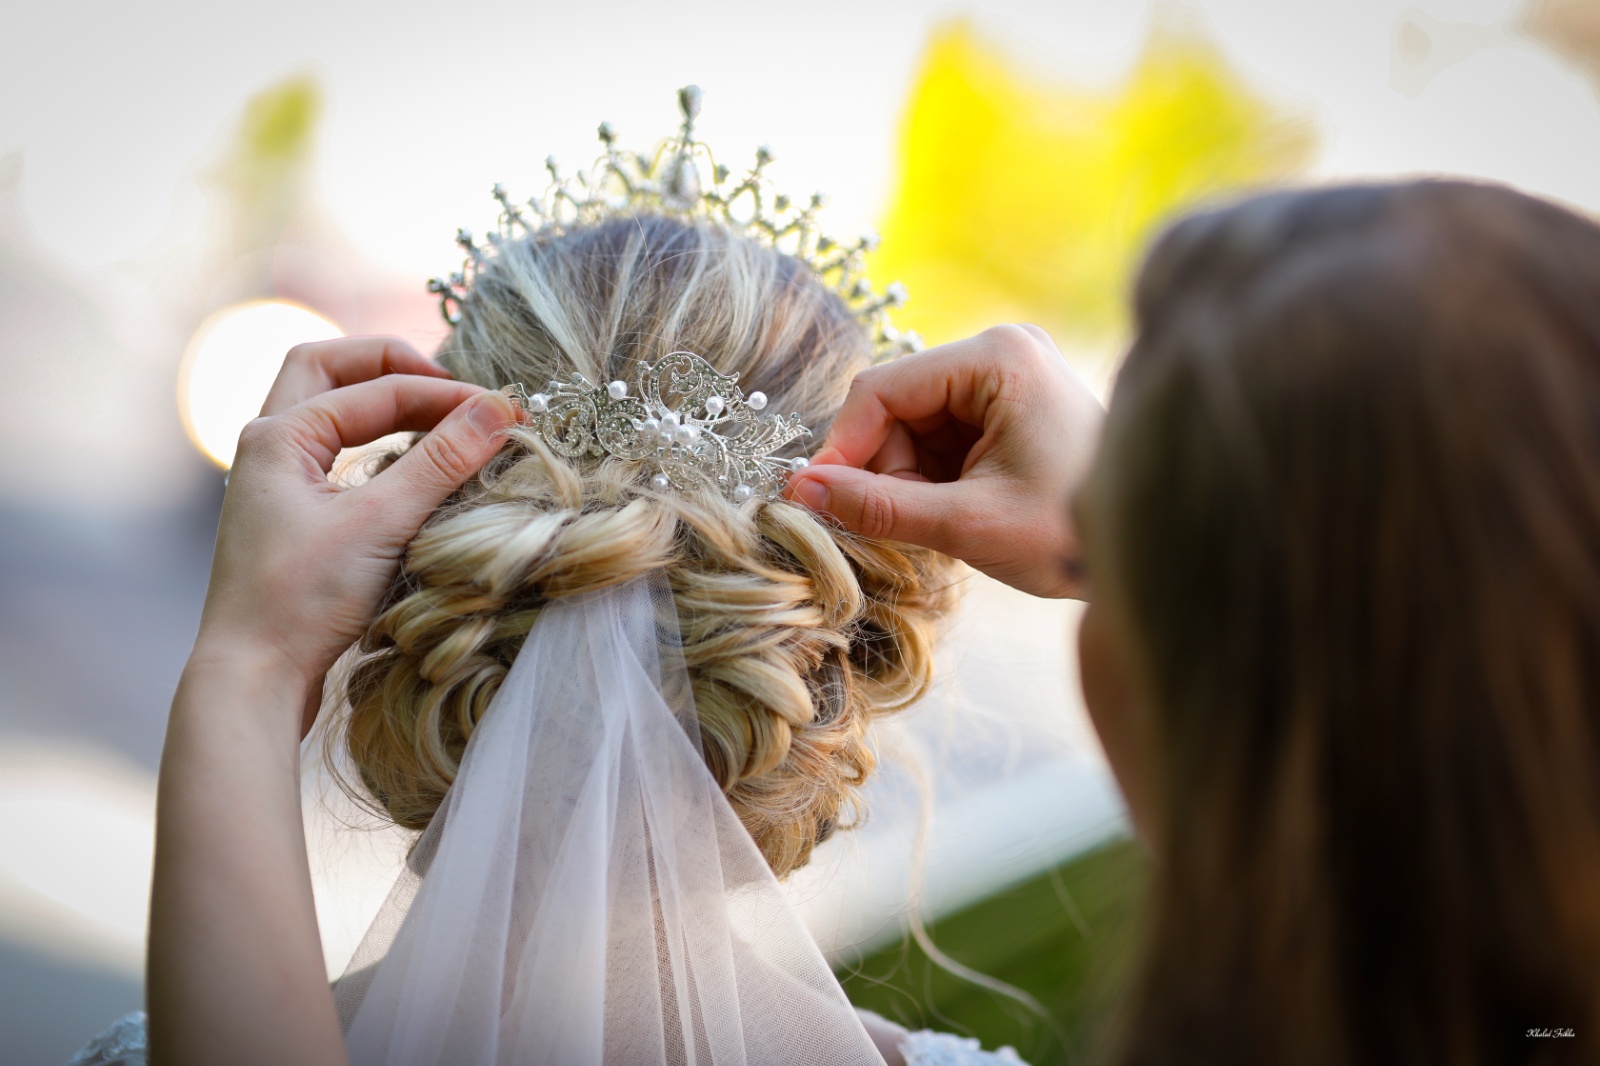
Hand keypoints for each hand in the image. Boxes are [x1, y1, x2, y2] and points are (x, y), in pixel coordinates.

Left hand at [191, 336, 516, 733]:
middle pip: (327, 369)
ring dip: (379, 402)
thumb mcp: (381, 523)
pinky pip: (334, 453)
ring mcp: (275, 484)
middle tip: (451, 388)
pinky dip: (374, 442)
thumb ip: (441, 461)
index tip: (506, 415)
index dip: (448, 396)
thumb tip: (499, 411)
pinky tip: (410, 469)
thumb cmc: (303, 600)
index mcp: (279, 435)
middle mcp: (268, 447)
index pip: (378, 389)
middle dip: (391, 366)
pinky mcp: (290, 519)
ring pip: (326, 409)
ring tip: (437, 417)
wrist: (253, 678)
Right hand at [786, 325, 1101, 597]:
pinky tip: (958, 511)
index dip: (842, 447)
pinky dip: (932, 478)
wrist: (1152, 550)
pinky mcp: (1010, 407)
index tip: (813, 501)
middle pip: (896, 407)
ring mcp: (1007, 377)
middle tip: (896, 527)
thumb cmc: (1071, 535)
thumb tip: (800, 492)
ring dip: (907, 478)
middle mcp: (1000, 351)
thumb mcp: (968, 523)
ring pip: (913, 426)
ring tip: (944, 524)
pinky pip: (941, 437)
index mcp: (997, 358)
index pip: (881, 390)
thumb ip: (880, 506)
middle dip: (883, 468)